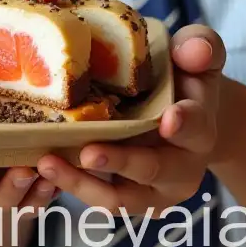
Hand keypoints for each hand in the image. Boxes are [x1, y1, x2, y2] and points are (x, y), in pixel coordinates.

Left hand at [35, 24, 225, 213]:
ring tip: (47, 163)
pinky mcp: (126, 198)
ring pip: (121, 197)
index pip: (196, 127)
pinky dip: (72, 187)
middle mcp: (181, 169)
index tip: (169, 118)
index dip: (184, 124)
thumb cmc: (185, 80)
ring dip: (84, 183)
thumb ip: (200, 47)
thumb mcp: (196, 56)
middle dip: (121, 161)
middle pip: (153, 170)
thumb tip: (197, 49)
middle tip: (88, 152)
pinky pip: (99, 199)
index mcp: (200, 130)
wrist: (181, 116)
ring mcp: (153, 190)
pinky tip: (44, 168)